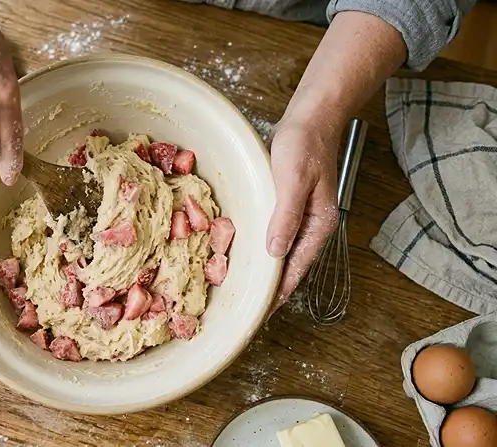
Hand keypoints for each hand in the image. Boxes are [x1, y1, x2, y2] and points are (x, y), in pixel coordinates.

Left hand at [266, 114, 342, 313]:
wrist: (311, 118)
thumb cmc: (304, 145)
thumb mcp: (293, 179)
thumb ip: (286, 216)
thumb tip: (275, 252)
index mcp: (319, 224)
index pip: (296, 268)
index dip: (279, 292)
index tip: (260, 312)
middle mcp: (313, 226)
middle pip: (291, 266)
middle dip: (272, 288)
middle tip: (246, 307)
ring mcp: (302, 217)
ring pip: (283, 253)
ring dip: (267, 270)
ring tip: (245, 288)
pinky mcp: (290, 207)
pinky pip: (277, 235)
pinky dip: (264, 249)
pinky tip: (249, 254)